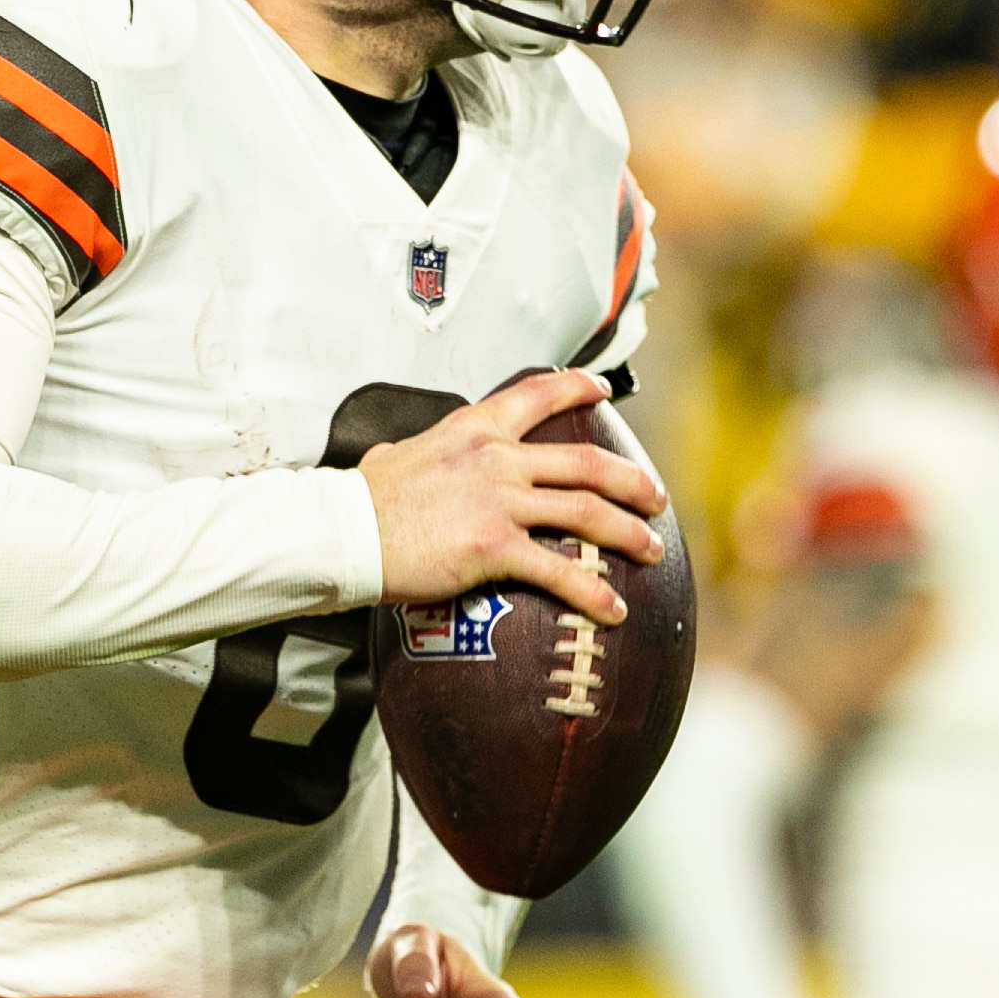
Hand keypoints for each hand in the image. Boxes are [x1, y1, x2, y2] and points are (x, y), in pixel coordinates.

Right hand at [358, 368, 664, 626]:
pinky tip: (613, 608)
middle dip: (630, 480)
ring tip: (651, 549)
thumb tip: (395, 459)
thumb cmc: (362, 501)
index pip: (535, 395)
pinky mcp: (495, 546)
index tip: (602, 389)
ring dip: (627, 532)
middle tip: (654, 496)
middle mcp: (496, 458)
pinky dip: (592, 591)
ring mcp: (500, 501)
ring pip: (586, 511)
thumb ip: (416, 455)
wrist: (345, 531)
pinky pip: (559, 570)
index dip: (576, 388)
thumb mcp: (393, 457)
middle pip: (584, 463)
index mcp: (473, 429)